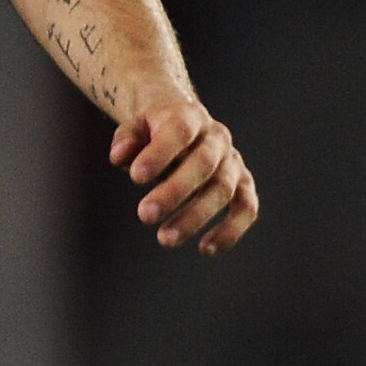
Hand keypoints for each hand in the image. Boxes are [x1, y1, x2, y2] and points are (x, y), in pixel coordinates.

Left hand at [109, 100, 258, 255]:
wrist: (183, 122)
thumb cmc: (153, 131)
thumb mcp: (136, 127)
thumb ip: (127, 138)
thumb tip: (119, 155)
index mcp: (189, 117)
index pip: (179, 132)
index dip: (160, 154)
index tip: (136, 177)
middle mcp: (216, 138)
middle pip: (202, 164)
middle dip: (174, 192)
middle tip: (144, 215)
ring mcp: (232, 162)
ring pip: (223, 189)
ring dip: (195, 216)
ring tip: (165, 239)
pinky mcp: (243, 184)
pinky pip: (246, 207)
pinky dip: (231, 230)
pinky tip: (206, 249)